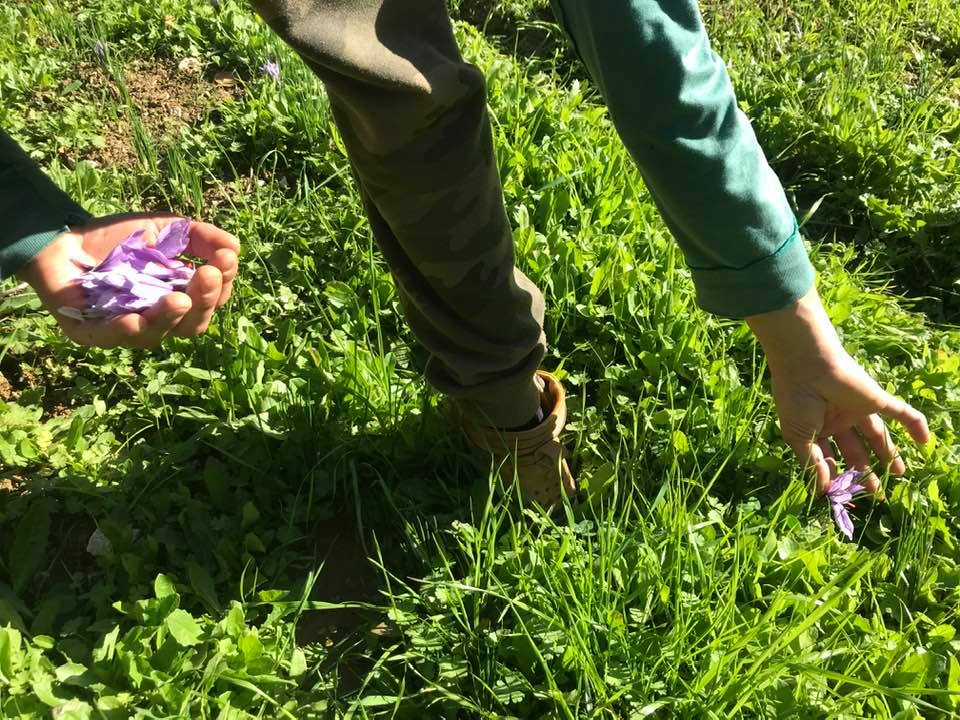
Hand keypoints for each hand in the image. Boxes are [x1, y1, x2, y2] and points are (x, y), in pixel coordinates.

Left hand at [17, 214, 238, 348]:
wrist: (62, 237)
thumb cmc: (118, 238)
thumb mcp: (166, 229)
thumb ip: (201, 237)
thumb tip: (234, 249)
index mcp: (178, 299)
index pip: (209, 304)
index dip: (220, 288)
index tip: (223, 262)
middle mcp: (156, 320)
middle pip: (191, 326)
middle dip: (203, 302)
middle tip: (207, 276)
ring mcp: (125, 328)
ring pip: (156, 335)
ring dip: (169, 318)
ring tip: (179, 300)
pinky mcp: (90, 333)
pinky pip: (112, 338)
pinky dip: (125, 329)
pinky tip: (134, 319)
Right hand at [746, 288, 929, 494]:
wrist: (807, 366)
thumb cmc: (796, 401)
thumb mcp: (798, 437)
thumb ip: (812, 464)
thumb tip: (823, 491)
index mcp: (816, 429)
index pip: (830, 457)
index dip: (836, 475)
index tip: (843, 495)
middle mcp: (838, 420)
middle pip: (856, 449)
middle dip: (866, 470)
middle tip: (877, 492)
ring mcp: (858, 409)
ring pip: (878, 435)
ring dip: (890, 454)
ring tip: (900, 474)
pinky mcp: (876, 399)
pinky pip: (901, 413)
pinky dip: (915, 425)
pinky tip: (925, 442)